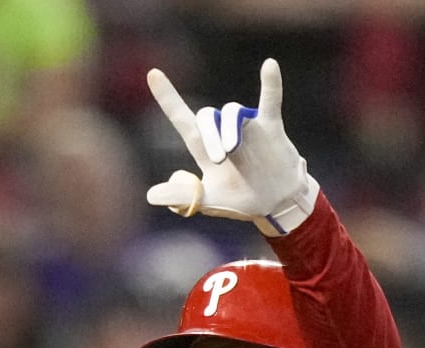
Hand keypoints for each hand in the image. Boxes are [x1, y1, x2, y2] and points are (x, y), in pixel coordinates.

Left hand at [146, 59, 319, 236]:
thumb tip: (150, 196)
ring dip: (230, 128)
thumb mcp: (206, 201)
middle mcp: (222, 131)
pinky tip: (269, 65)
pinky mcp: (270, 127)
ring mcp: (246, 126)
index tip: (153, 74)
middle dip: (210, 135)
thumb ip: (180, 197)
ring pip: (233, 112)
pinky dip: (271, 83)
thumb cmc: (238, 200)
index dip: (166, 97)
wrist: (274, 204)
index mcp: (202, 146)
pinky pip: (270, 100)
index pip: (180, 117)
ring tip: (233, 149)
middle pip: (207, 116)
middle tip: (220, 159)